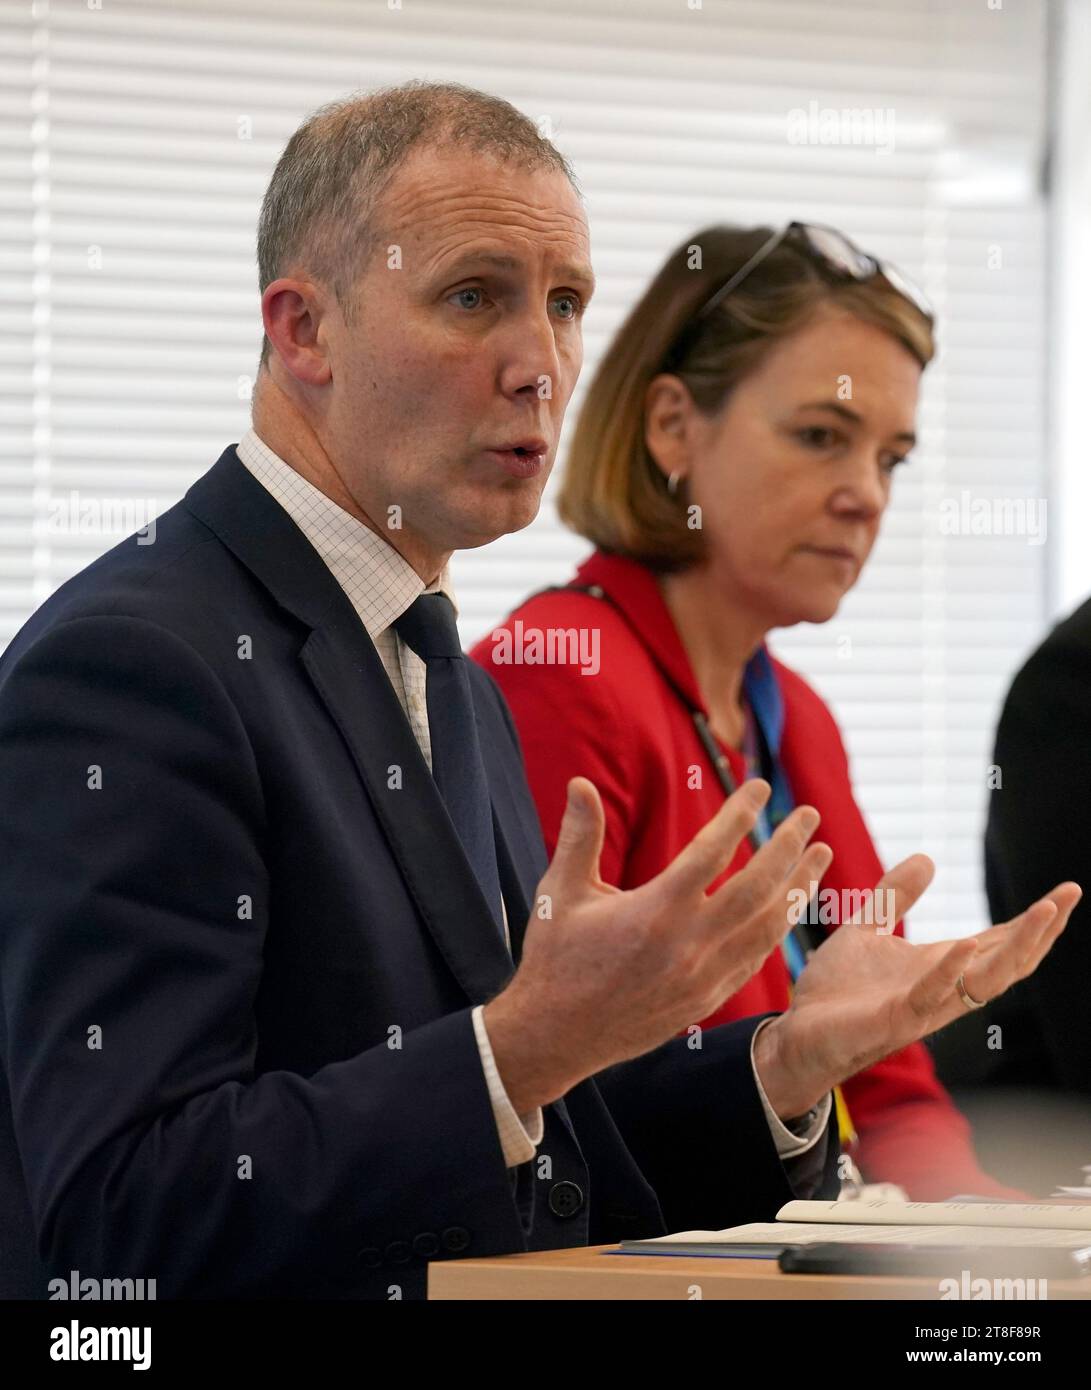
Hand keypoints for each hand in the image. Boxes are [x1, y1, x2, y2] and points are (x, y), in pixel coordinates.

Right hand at [483, 775, 831, 1113]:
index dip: (739, 814)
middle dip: (789, 847)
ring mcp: (703, 976)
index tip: (760, 786)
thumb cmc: (556, 958)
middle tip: (809, 815)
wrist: (557, 1036)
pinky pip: (756, 959)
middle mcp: (688, 944)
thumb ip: (580, 836)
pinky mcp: (707, 998)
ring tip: (820, 856)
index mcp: (654, 911)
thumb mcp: (560, 892)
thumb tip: (581, 782)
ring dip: (798, 888)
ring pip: (768, 927)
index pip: (711, 851)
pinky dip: (777, 929)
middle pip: (757, 888)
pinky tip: (789, 907)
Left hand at [754, 855, 1081, 1117]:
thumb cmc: (837, 990)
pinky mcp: (892, 1021)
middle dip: (1041, 931)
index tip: (1066, 891)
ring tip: (1043, 912)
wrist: (797, 1032)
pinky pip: (928, 998)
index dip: (1033, 921)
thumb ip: (896, 896)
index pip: (1000, 943)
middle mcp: (942, 990)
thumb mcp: (867, 929)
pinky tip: (966, 946)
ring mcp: (922, 1008)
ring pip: (983, 982)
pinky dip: (949, 972)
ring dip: (1016, 948)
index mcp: (940, 968)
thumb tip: (930, 857)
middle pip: (1008, 963)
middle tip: (1068, 896)